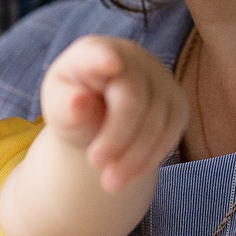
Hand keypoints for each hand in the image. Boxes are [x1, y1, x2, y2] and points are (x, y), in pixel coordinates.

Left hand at [39, 34, 187, 192]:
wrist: (100, 115)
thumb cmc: (73, 106)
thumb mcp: (59, 108)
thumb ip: (65, 107)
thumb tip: (79, 103)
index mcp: (92, 52)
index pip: (99, 54)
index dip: (105, 58)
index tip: (110, 62)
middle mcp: (132, 58)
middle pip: (132, 99)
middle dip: (115, 137)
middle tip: (95, 163)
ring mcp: (160, 78)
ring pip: (156, 120)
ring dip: (134, 156)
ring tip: (111, 183)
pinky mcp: (176, 102)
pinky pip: (170, 133)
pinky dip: (151, 157)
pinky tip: (130, 174)